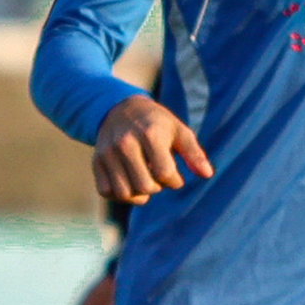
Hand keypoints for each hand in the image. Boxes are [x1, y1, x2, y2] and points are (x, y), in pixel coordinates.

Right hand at [93, 94, 212, 205]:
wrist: (119, 109)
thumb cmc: (156, 123)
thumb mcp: (179, 131)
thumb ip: (194, 153)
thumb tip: (207, 174)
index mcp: (149, 133)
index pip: (164, 173)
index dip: (174, 180)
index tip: (175, 175)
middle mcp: (125, 143)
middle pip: (145, 187)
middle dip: (157, 188)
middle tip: (158, 176)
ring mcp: (108, 153)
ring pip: (125, 193)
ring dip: (139, 195)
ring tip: (144, 181)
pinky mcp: (96, 161)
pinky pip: (106, 192)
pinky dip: (120, 194)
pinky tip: (129, 183)